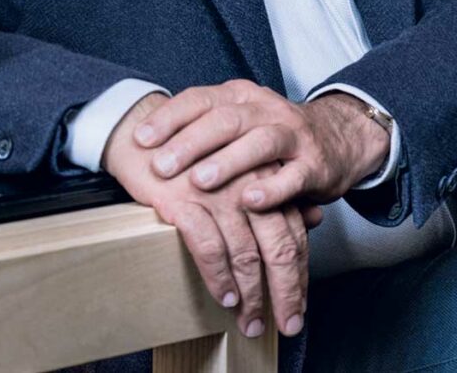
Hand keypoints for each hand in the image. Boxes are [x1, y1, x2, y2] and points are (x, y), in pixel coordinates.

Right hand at [103, 93, 319, 338]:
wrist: (143, 133)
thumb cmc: (194, 153)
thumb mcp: (241, 166)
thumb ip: (277, 191)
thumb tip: (313, 217)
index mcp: (265, 175)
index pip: (293, 232)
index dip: (298, 273)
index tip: (298, 305)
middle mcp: (247, 184)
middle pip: (278, 246)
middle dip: (284, 292)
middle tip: (286, 324)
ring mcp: (217, 192)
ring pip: (245, 253)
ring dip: (251, 294)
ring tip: (250, 321)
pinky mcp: (185, 200)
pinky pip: (209, 248)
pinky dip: (219, 277)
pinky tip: (224, 296)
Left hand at [134, 81, 390, 211]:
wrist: (336, 136)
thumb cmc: (270, 133)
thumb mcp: (235, 120)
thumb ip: (197, 127)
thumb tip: (140, 143)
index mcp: (239, 95)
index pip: (199, 99)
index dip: (169, 118)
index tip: (141, 140)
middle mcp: (264, 108)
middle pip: (224, 119)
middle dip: (189, 143)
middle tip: (162, 166)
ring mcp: (292, 134)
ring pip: (258, 143)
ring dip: (227, 163)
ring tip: (200, 182)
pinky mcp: (314, 164)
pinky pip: (293, 176)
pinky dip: (271, 189)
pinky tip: (249, 201)